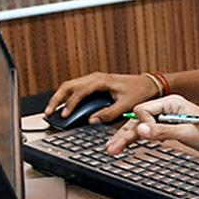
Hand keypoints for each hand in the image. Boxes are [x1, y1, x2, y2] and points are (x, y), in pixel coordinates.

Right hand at [45, 72, 159, 124]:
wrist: (149, 84)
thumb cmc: (140, 92)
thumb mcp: (126, 105)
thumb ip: (109, 113)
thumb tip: (92, 120)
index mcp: (101, 81)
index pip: (79, 92)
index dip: (70, 105)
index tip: (64, 116)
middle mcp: (95, 78)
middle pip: (68, 86)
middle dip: (57, 99)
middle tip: (48, 112)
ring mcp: (94, 79)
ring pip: (70, 86)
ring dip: (60, 97)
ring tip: (52, 110)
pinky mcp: (96, 83)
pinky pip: (77, 88)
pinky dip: (68, 97)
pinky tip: (65, 107)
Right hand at [106, 95, 198, 155]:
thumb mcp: (187, 132)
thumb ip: (163, 131)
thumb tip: (140, 130)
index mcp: (171, 103)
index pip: (144, 110)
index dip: (142, 123)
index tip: (149, 135)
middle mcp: (167, 109)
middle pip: (139, 119)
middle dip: (125, 133)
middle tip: (111, 148)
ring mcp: (167, 119)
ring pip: (141, 127)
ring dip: (127, 138)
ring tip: (112, 150)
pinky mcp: (169, 129)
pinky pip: (149, 133)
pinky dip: (138, 140)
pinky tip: (126, 147)